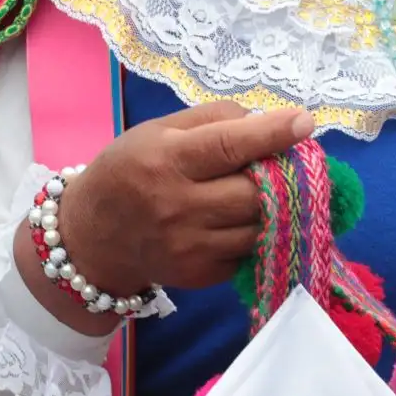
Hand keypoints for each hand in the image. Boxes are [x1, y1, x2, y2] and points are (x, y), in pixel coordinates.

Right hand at [35, 102, 313, 304]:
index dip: (272, 134)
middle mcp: (178, 207)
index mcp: (166, 161)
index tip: (305, 122)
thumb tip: (269, 122)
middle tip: (292, 160)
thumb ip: (214, 120)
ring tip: (273, 188)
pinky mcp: (201, 275)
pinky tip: (245, 217)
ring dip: (277, 206)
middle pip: (255, 192)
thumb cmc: (129, 171)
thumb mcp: (158, 131)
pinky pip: (249, 250)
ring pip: (260, 225)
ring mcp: (191, 247)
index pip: (229, 146)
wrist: (91, 238)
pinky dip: (257, 232)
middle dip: (282, 174)